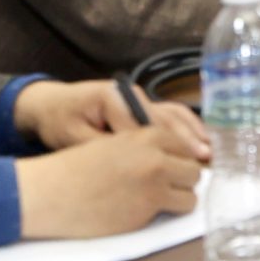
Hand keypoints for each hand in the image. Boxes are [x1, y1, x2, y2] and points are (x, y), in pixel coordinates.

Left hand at [14, 79, 211, 154]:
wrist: (51, 104)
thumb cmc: (59, 121)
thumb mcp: (70, 137)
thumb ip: (99, 148)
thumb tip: (127, 165)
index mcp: (112, 97)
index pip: (139, 124)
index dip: (155, 147)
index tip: (171, 166)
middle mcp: (133, 94)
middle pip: (164, 117)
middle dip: (184, 139)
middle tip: (202, 158)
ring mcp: (141, 97)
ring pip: (172, 114)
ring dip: (191, 133)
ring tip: (207, 152)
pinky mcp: (144, 104)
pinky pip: (171, 113)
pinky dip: (188, 126)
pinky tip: (201, 139)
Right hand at [14, 125, 207, 239]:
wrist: (47, 193)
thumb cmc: (74, 169)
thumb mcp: (114, 144)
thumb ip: (145, 148)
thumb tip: (173, 158)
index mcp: (147, 135)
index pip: (185, 145)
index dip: (181, 158)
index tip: (175, 168)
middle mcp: (157, 156)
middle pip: (194, 168)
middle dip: (182, 179)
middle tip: (166, 187)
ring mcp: (155, 183)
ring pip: (192, 191)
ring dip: (180, 196)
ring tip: (159, 200)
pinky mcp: (148, 208)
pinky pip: (177, 209)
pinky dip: (168, 211)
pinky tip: (147, 210)